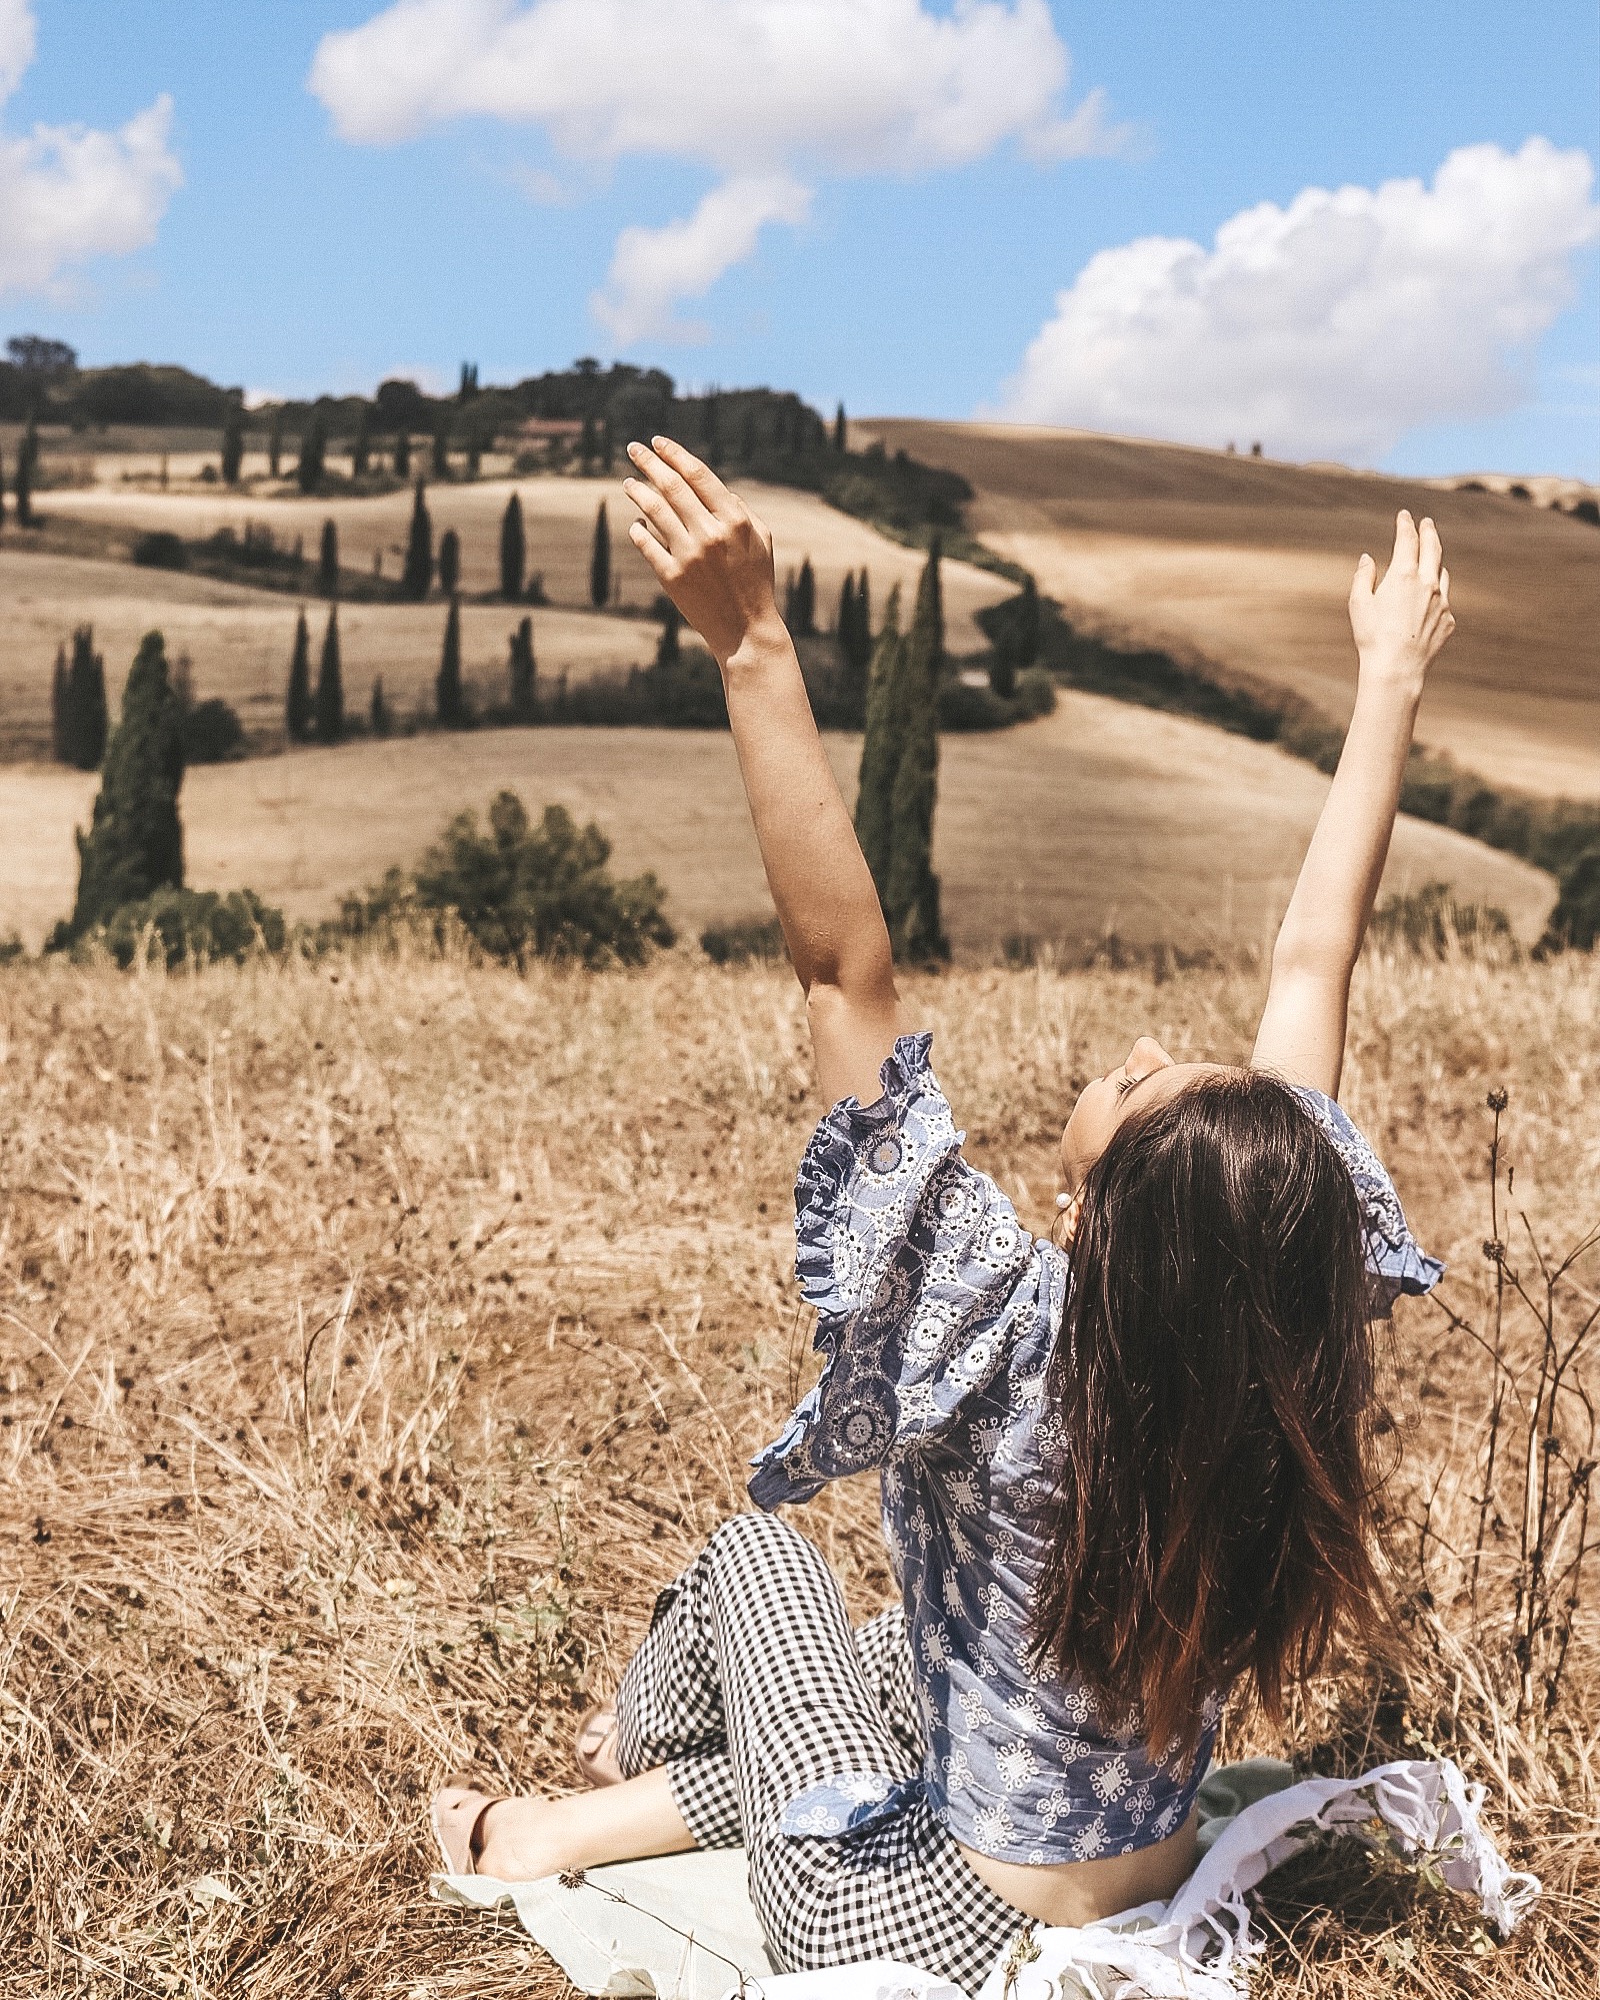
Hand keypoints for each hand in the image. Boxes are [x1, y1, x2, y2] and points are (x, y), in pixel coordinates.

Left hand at [623, 437, 782, 664]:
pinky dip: (639, 530)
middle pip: (671, 486)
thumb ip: (741, 510)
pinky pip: (647, 544)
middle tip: (633, 448)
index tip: (658, 442)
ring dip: (638, 492)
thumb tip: (717, 488)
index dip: (675, 454)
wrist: (745, 630)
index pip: (698, 475)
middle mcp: (710, 533)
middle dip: (649, 462)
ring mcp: (688, 555)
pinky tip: (636, 523)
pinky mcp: (672, 577)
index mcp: (734, 519)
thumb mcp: (761, 540)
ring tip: (628, 482)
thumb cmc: (756, 581)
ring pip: (654, 511)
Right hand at [1347, 510, 1454, 694]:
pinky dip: (1436, 593)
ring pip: (1442, 572)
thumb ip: (1363, 576)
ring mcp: (1442, 602)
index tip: (1404, 516)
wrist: (1397, 669)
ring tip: (1429, 560)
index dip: (1405, 525)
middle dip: (1429, 532)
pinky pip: (1444, 599)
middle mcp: (1428, 584)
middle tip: (1426, 523)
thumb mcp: (1358, 604)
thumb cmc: (1372, 637)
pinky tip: (1427, 600)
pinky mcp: (1449, 620)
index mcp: (1404, 575)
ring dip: (1435, 561)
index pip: (1408, 540)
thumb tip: (1368, 559)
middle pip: (1433, 548)